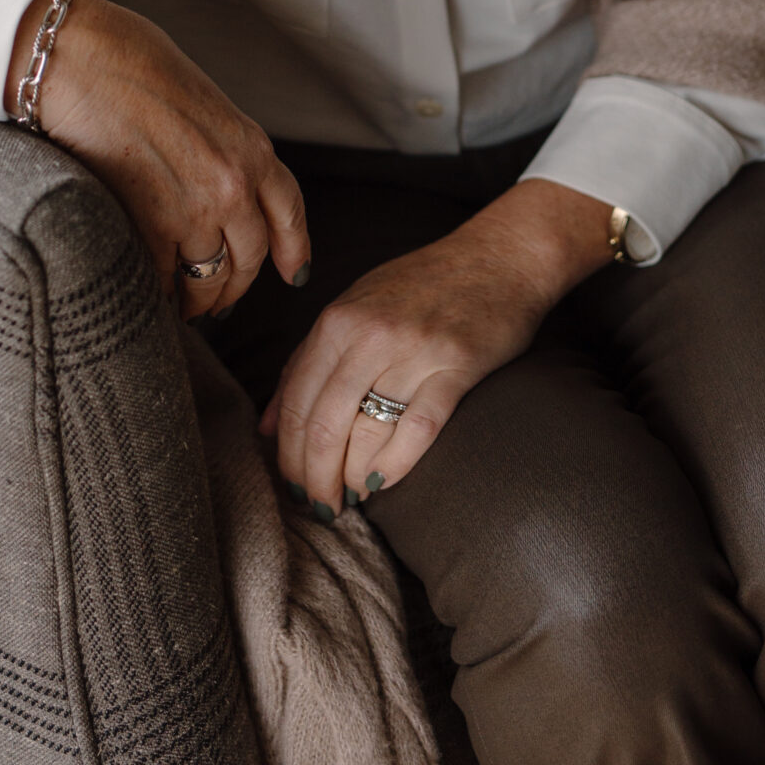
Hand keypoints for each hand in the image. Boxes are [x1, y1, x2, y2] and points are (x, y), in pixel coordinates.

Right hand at [4, 0, 308, 316]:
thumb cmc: (130, 66)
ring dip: (196, 301)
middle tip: (217, 302)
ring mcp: (194, 209)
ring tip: (181, 308)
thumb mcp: (201, 103)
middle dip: (234, 287)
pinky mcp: (149, 226)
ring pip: (208, 279)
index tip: (295, 274)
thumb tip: (214, 184)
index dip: (295, 249)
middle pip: (250, 258)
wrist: (81, 60)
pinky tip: (148, 297)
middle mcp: (233, 184)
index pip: (288, 211)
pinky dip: (157, 294)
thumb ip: (219, 148)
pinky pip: (163, 280)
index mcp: (251, 147)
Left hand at [261, 180, 621, 517]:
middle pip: (325, 426)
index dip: (288, 454)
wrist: (498, 258)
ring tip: (350, 497)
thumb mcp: (354, 307)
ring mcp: (415, 350)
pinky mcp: (457, 367)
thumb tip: (267, 427)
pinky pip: (417, 430)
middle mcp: (370, 335)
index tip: (290, 484)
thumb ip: (306, 361)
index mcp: (338, 320)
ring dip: (352, 477)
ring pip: (366, 434)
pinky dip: (395, 465)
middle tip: (319, 506)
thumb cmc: (421, 285)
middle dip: (315, 477)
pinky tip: (383, 482)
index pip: (296, 402)